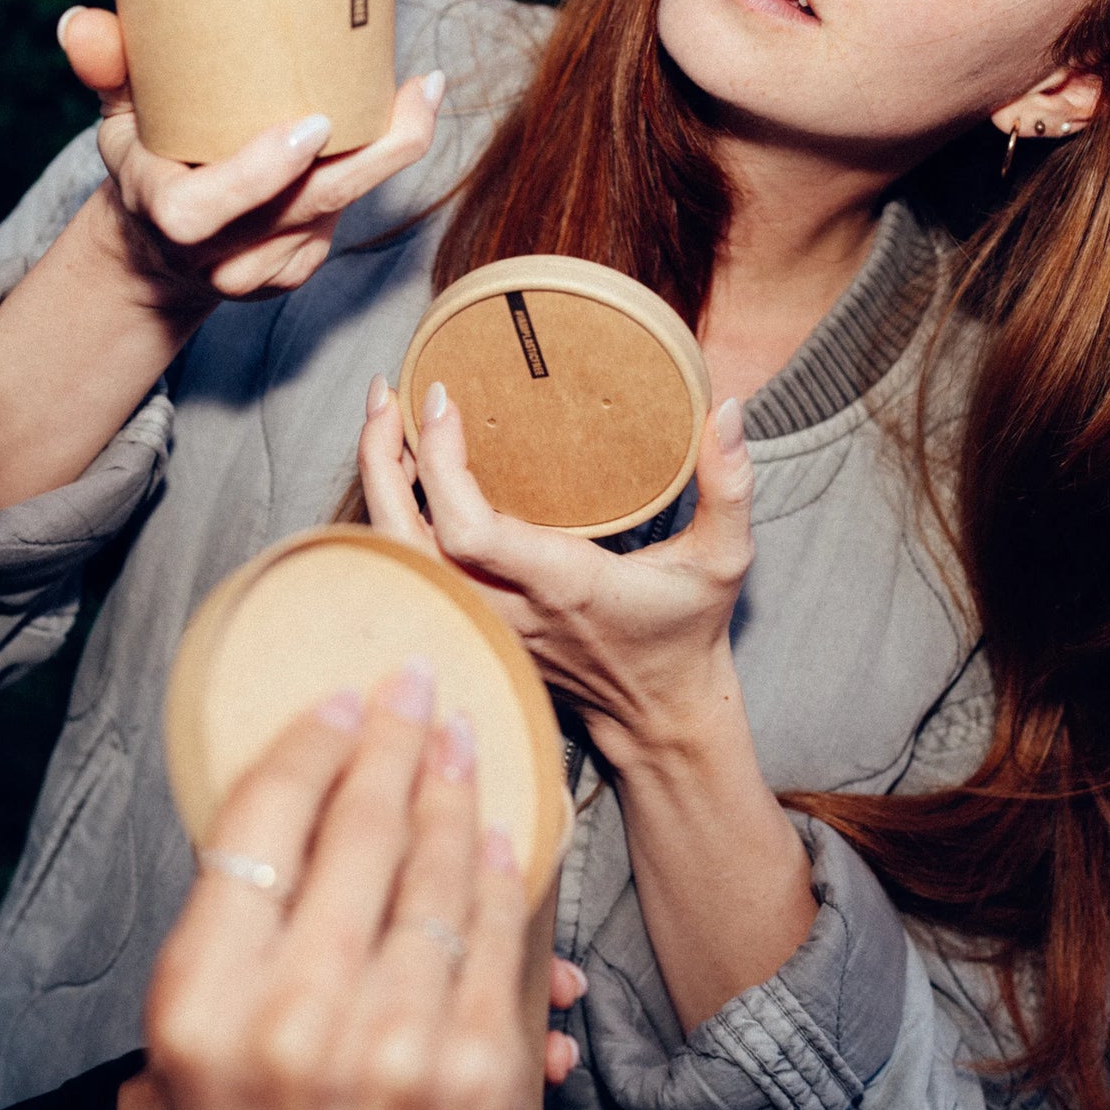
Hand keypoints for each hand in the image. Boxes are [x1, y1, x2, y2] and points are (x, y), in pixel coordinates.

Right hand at [59, 6, 443, 316]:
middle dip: (375, 153)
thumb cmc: (144, 162)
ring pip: (335, 214)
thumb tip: (79, 21)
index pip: (209, 208)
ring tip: (416, 95)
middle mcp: (217, 255)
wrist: (158, 247)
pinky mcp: (294, 273)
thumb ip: (105, 69)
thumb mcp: (116, 117)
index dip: (263, 171)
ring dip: (384, 157)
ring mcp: (260, 273)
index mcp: (168, 214)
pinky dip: (367, 179)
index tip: (315, 123)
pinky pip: (339, 225)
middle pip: (307, 208)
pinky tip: (385, 132)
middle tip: (419, 92)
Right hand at [119, 664, 541, 1109]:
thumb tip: (272, 835)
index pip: (262, 825)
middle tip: (416, 684)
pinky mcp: (484, 1077)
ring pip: (443, 868)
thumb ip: (212, 971)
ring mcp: (402, 1049)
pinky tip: (498, 835)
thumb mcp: (177, 1081)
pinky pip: (500, 936)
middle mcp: (298, 1020)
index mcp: (203, 1013)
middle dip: (394, 739)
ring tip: (461, 741)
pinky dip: (502, 874)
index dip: (308, 744)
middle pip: (360, 829)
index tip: (339, 700)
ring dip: (456, 790)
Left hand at [357, 376, 755, 767]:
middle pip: (406, 540)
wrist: (655, 716)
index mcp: (561, 584)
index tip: (441, 399)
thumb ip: (730, 486)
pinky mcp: (472, 621)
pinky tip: (398, 466)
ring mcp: (481, 619)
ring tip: (382, 417)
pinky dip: (392, 513)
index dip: (441, 464)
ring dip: (379, 483)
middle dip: (381, 460)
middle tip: (384, 393)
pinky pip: (410, 567)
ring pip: (397, 556)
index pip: (470, 530)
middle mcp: (505, 606)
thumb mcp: (724, 562)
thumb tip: (729, 408)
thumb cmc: (685, 633)